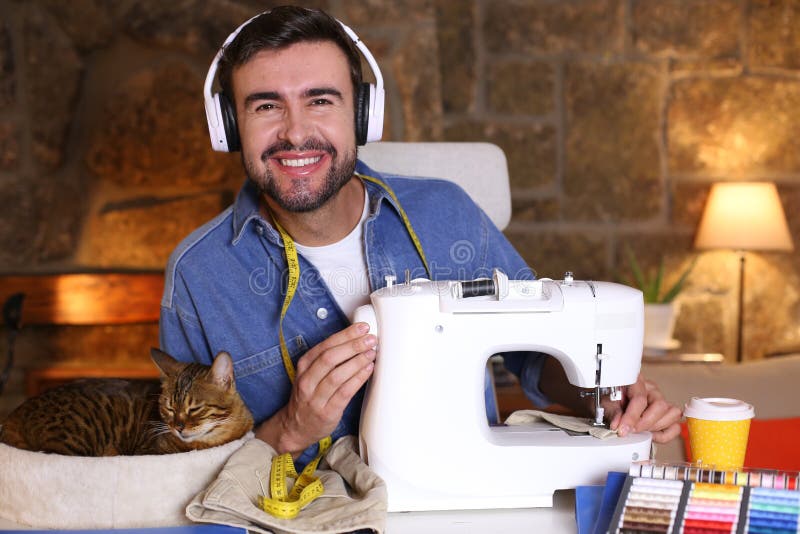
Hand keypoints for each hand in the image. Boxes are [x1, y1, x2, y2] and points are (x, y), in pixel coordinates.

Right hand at [256, 322, 376, 454]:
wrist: (295, 427)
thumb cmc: (309, 396)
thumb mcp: (310, 373)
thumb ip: (328, 358)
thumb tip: (355, 340)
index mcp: (304, 366)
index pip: (325, 345)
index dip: (345, 335)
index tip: (362, 328)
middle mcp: (307, 380)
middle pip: (330, 358)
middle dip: (353, 346)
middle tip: (370, 339)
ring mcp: (315, 397)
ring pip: (337, 375)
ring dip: (357, 361)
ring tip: (372, 353)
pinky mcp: (326, 412)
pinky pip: (344, 392)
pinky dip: (358, 379)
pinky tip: (368, 370)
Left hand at [602, 374, 681, 443]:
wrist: (611, 401)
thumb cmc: (610, 399)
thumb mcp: (606, 403)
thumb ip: (613, 413)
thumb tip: (618, 425)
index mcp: (637, 382)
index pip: (640, 399)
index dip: (631, 417)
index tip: (623, 430)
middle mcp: (652, 390)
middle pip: (660, 406)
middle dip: (645, 423)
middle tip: (632, 430)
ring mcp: (662, 402)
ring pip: (673, 414)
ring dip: (655, 427)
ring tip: (641, 430)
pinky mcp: (667, 415)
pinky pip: (675, 428)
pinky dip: (664, 435)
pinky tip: (650, 435)